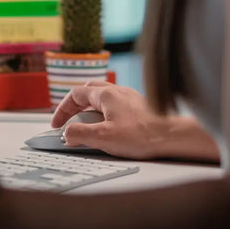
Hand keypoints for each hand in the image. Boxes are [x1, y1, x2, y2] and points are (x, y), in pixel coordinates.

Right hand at [52, 82, 218, 161]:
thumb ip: (80, 134)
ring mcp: (130, 98)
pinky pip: (115, 104)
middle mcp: (118, 92)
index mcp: (106, 95)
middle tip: (68, 120)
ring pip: (103, 97)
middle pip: (88, 91)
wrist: (172, 137)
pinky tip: (108, 127)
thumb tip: (67, 133)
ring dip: (90, 109)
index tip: (57, 125)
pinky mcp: (139, 107)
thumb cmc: (143, 135)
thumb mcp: (103, 138)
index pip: (75, 94)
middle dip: (74, 105)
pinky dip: (104, 113)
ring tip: (86, 125)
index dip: (62, 109)